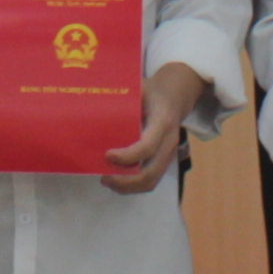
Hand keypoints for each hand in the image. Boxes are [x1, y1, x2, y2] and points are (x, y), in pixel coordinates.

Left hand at [103, 67, 205, 197]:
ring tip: (107, 181)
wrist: (176, 96)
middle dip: (126, 181)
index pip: (147, 146)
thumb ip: (124, 95)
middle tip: (104, 177)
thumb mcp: (141, 86)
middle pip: (151, 172)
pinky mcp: (165, 160)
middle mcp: (168, 141)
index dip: (127, 156)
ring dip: (128, 187)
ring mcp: (169, 153)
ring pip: (152, 181)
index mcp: (162, 121)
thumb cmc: (153, 91)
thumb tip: (96, 98)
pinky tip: (117, 179)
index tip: (107, 155)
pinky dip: (134, 185)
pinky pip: (152, 179)